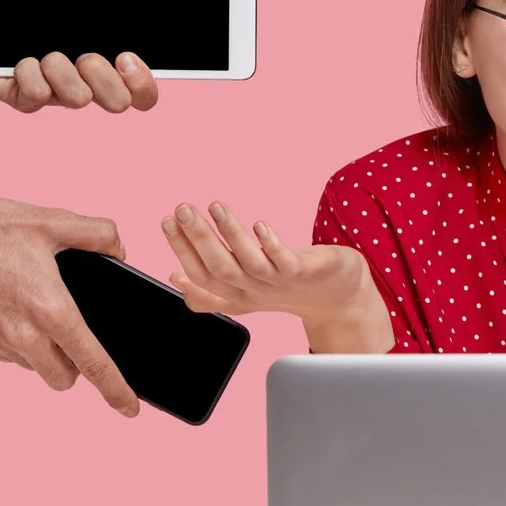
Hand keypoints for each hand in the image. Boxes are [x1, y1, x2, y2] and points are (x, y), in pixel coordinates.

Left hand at [0, 0, 159, 113]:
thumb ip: (100, 3)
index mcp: (107, 62)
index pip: (143, 94)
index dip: (142, 83)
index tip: (126, 56)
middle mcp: (85, 81)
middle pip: (118, 102)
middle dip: (106, 79)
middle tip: (87, 56)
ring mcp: (54, 90)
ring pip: (78, 101)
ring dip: (65, 73)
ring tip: (49, 54)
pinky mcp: (19, 94)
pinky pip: (35, 99)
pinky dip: (31, 76)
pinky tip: (21, 60)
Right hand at [0, 157, 139, 414]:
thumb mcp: (57, 220)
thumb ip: (100, 235)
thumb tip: (119, 252)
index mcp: (50, 309)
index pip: (92, 363)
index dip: (115, 390)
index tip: (129, 409)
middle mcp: (21, 335)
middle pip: (63, 378)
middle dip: (75, 366)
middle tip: (75, 336)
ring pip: (32, 366)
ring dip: (43, 352)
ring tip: (38, 311)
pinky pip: (6, 353)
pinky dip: (17, 340)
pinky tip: (12, 306)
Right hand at [161, 202, 393, 353]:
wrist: (338, 298)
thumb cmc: (289, 286)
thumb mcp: (246, 290)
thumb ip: (211, 290)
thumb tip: (174, 279)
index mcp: (237, 294)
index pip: (201, 275)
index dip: (182, 250)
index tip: (167, 221)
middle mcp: (254, 290)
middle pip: (219, 269)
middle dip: (198, 239)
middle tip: (182, 209)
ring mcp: (280, 282)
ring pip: (248, 262)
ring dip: (230, 234)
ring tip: (215, 206)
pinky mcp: (305, 272)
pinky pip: (285, 261)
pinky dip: (272, 244)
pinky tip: (260, 225)